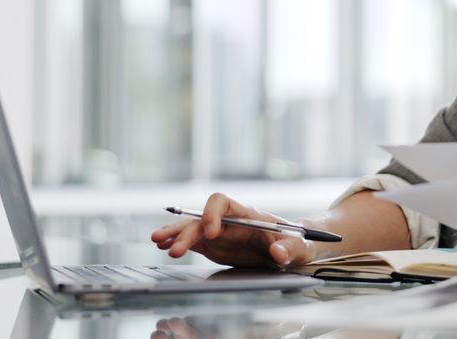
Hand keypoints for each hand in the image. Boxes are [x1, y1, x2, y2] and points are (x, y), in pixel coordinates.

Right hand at [150, 193, 315, 268]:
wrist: (292, 247)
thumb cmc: (297, 241)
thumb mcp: (299, 246)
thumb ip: (290, 248)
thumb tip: (278, 254)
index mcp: (248, 214)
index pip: (222, 203)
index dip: (212, 215)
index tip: (212, 234)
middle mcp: (229, 220)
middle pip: (201, 219)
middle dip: (186, 231)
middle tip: (172, 248)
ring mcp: (220, 233)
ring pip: (192, 229)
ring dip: (175, 234)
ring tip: (157, 242)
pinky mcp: (214, 245)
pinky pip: (193, 242)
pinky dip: (178, 243)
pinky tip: (164, 247)